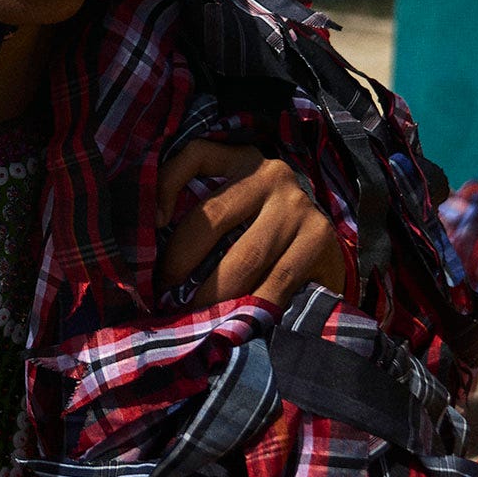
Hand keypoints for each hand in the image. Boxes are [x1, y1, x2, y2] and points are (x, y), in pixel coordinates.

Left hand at [157, 141, 349, 308]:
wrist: (327, 253)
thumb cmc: (263, 232)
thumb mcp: (233, 208)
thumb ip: (199, 213)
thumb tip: (151, 238)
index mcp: (243, 161)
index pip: (197, 155)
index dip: (166, 183)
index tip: (155, 222)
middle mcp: (272, 175)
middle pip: (212, 218)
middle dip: (181, 264)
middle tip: (165, 298)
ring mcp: (298, 206)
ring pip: (244, 258)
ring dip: (213, 295)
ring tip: (194, 318)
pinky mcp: (319, 239)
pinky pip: (275, 283)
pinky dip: (251, 307)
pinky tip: (236, 321)